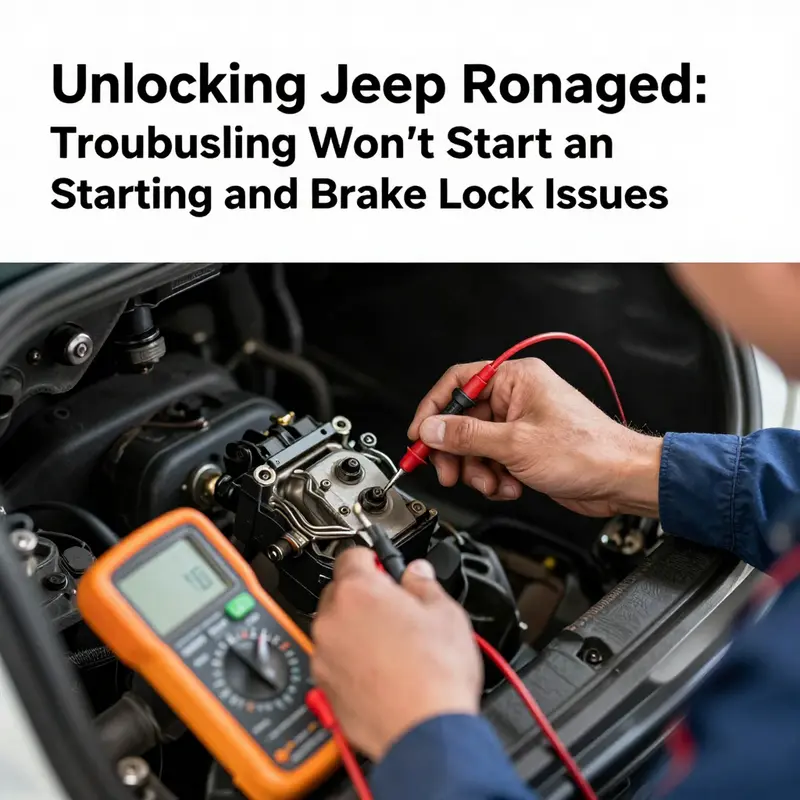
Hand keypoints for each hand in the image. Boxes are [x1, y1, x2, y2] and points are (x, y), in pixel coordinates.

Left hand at [311, 548, 481, 761]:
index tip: (383, 567)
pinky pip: (334, 661)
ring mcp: (324, 656)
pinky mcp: (325, 687)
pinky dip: (351, 661)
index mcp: (358, 591)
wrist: (424, 730)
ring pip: (336, 629)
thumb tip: (416, 573)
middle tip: (395, 609)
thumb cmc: (435, 675)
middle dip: (363, 595)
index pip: (351, 555)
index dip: (371, 558)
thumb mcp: (445, 613)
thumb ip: (424, 584)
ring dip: (355, 629)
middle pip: (340, 592)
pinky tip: (382, 670)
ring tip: (392, 645)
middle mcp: (332, 620)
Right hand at [408, 357, 661, 516]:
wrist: (621, 480)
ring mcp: (521, 423)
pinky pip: (493, 460)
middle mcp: (517, 397)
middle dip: (455, 451)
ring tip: (492, 484)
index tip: (419, 435)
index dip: (434, 409)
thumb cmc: (588, 451)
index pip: (458, 382)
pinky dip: (495, 477)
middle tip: (447, 472)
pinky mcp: (526, 448)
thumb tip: (432, 429)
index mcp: (515, 379)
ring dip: (478, 470)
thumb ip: (466, 436)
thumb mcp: (515, 444)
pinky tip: (510, 486)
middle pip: (464, 419)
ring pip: (476, 445)